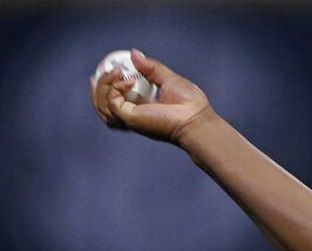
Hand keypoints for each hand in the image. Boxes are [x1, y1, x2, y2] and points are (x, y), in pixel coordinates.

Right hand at [91, 49, 213, 143]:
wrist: (196, 118)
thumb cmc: (190, 104)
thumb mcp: (168, 79)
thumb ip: (151, 68)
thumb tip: (134, 54)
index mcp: (141, 109)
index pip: (116, 101)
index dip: (106, 88)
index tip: (107, 70)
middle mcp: (133, 116)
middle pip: (103, 106)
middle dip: (99, 88)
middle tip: (103, 71)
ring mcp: (130, 119)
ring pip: (102, 106)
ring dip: (103, 86)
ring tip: (115, 72)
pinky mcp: (130, 119)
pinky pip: (112, 102)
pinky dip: (114, 88)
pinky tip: (127, 81)